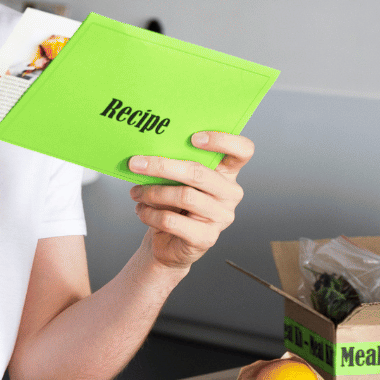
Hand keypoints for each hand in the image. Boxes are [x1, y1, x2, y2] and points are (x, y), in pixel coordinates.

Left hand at [127, 131, 254, 271]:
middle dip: (162, 166)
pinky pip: (173, 221)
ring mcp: (221, 217)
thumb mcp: (176, 180)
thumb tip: (147, 153)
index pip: (242, 150)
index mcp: (227, 173)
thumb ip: (174, 164)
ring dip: (153, 192)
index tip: (194, 138)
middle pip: (199, 173)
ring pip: (184, 196)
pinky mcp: (206, 238)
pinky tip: (141, 210)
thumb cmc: (173, 204)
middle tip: (136, 163)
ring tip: (136, 192)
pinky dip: (151, 214)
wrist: (168, 242)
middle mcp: (230, 194)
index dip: (223, 140)